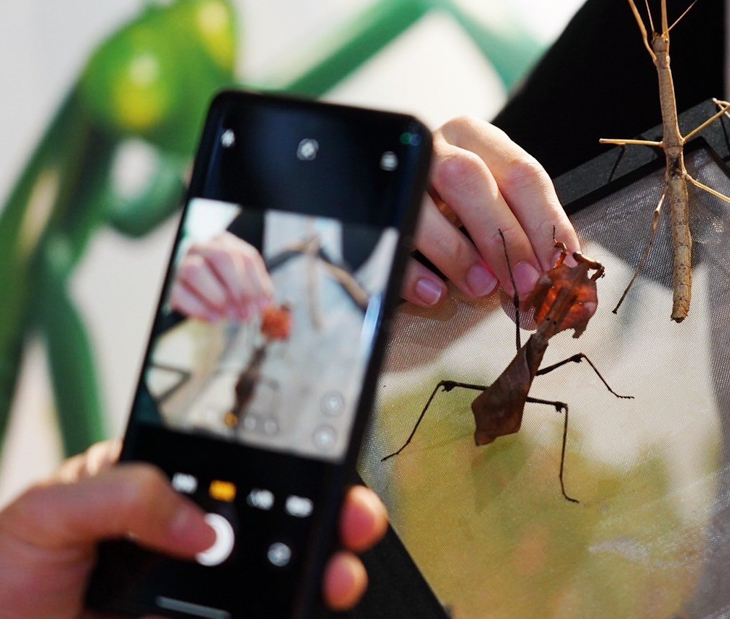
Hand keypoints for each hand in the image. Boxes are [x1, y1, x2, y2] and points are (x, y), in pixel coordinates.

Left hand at [0, 441, 387, 617]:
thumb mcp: (45, 511)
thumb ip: (123, 494)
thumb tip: (202, 524)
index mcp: (157, 487)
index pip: (235, 463)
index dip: (287, 458)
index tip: (321, 462)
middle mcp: (186, 535)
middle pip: (274, 517)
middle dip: (328, 512)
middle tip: (352, 519)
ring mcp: (196, 590)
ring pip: (276, 573)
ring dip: (321, 567)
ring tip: (338, 572)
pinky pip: (256, 614)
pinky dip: (287, 611)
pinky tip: (303, 605)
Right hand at [170, 232, 273, 321]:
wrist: (184, 282)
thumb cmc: (216, 280)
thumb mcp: (235, 278)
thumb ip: (251, 287)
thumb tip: (264, 303)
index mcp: (221, 242)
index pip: (244, 256)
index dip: (257, 282)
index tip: (263, 304)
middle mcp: (199, 247)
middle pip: (222, 258)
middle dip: (239, 289)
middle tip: (247, 312)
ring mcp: (179, 263)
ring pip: (196, 271)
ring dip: (218, 297)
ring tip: (230, 314)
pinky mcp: (168, 284)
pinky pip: (180, 293)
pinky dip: (200, 309)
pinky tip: (214, 318)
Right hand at [401, 116, 578, 306]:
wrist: (388, 182)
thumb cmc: (458, 199)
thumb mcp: (494, 199)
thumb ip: (522, 229)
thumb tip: (551, 280)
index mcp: (476, 138)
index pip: (521, 173)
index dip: (545, 222)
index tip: (559, 265)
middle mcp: (436, 146)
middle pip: (470, 180)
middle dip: (503, 237)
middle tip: (525, 282)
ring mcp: (398, 173)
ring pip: (424, 205)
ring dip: (459, 254)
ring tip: (482, 287)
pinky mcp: (369, 204)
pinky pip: (387, 237)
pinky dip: (413, 271)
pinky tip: (435, 292)